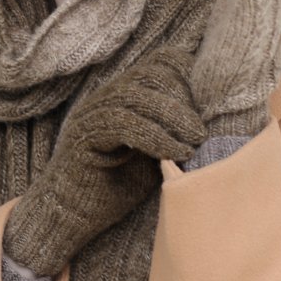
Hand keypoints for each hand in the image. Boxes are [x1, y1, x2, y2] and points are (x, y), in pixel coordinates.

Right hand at [3, 47, 204, 275]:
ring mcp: (92, 112)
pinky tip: (176, 153)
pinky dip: (155, 136)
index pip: (159, 64)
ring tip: (196, 141)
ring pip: (138, 96)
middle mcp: (106, 97)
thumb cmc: (114, 189)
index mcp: (124, 96)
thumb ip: (174, 135)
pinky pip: (123, 123)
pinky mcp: (83, 133)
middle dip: (183, 99)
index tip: (209, 107)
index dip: (187, 77)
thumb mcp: (154, 156)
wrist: (70, 216)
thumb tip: (211, 127)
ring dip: (174, 118)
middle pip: (152, 75)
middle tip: (202, 131)